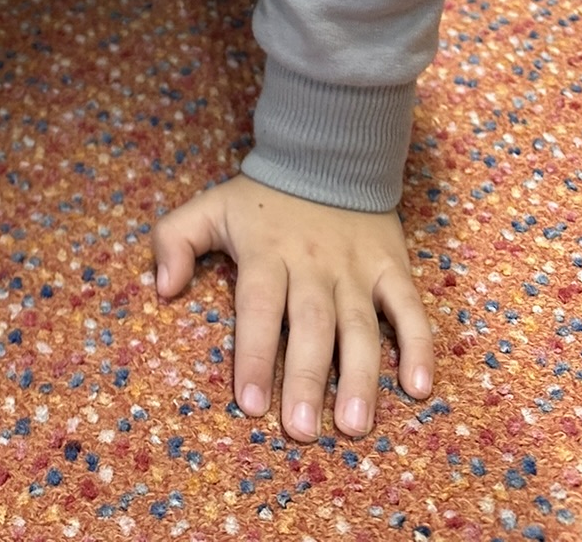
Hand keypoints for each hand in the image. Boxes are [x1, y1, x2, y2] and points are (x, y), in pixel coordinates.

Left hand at [152, 175, 431, 438]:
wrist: (329, 151)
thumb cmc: (264, 199)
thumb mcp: (212, 207)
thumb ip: (175, 240)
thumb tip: (162, 288)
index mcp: (267, 251)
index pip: (258, 306)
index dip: (253, 354)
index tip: (249, 403)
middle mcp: (313, 263)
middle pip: (311, 324)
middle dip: (306, 378)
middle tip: (301, 431)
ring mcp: (356, 267)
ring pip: (360, 325)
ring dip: (360, 377)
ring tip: (355, 425)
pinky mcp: (391, 266)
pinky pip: (409, 307)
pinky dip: (418, 344)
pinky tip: (419, 386)